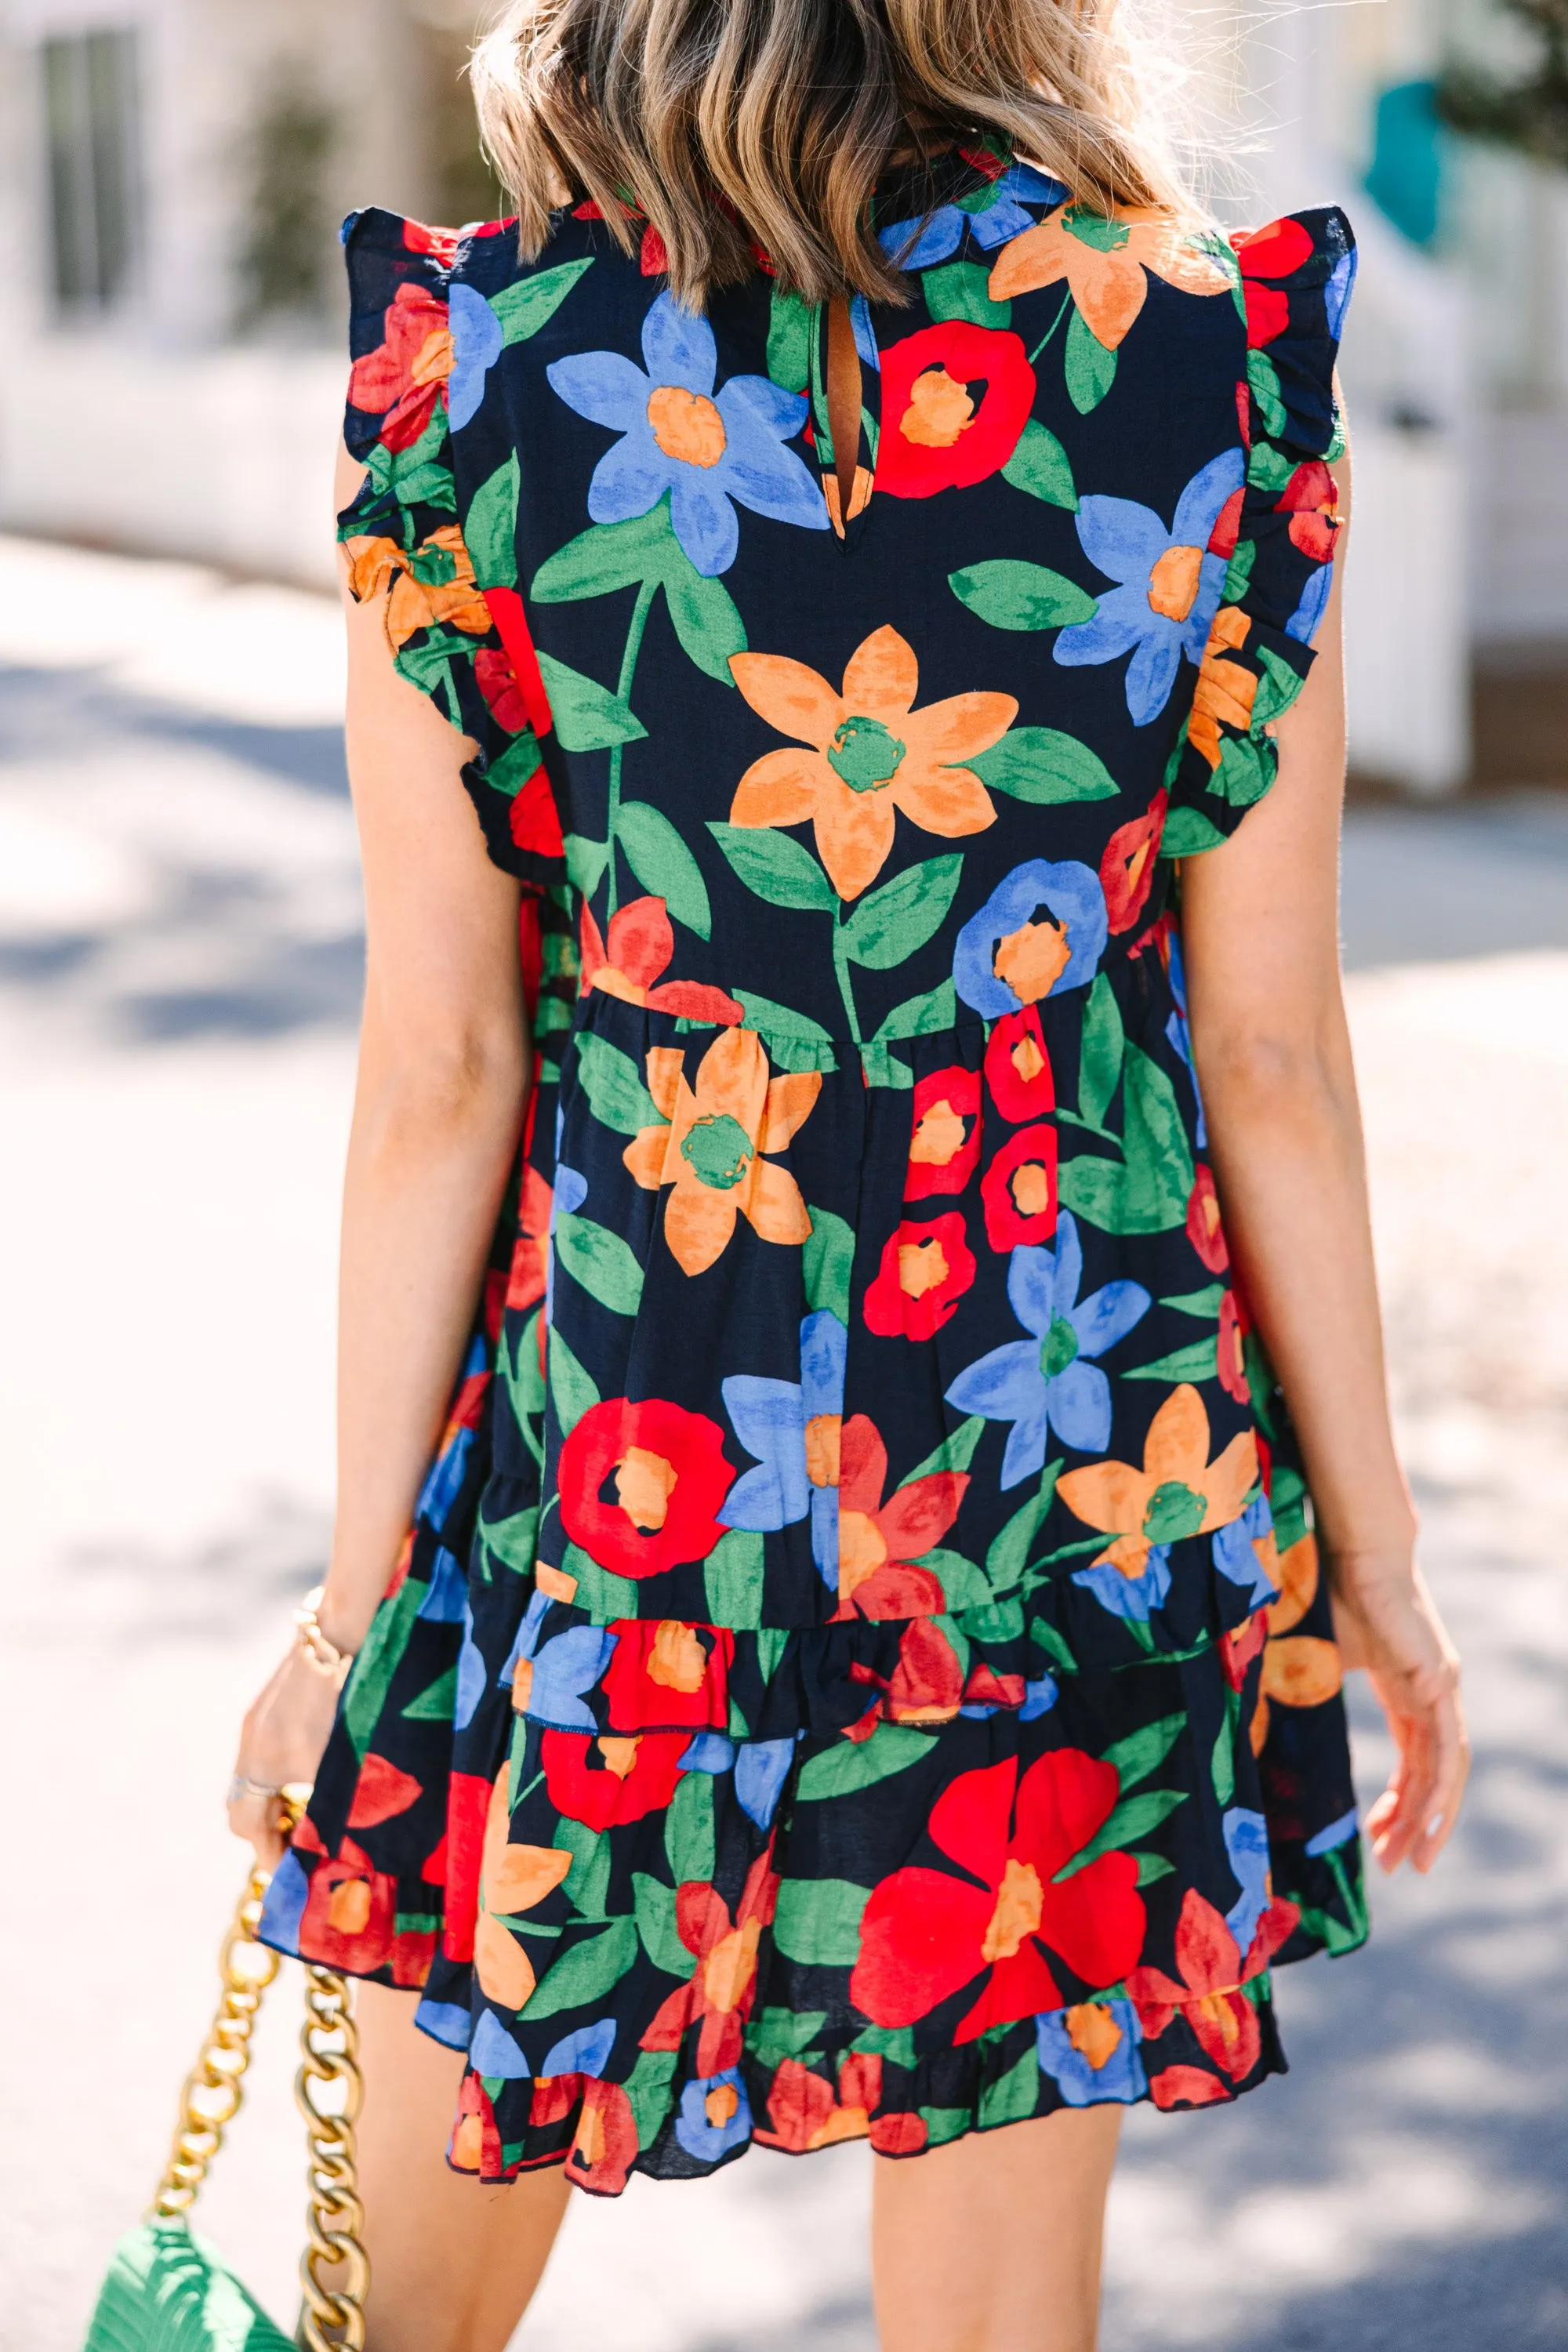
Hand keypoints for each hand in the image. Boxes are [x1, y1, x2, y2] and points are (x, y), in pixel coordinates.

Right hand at [228, 1641, 345, 1868]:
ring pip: (249, 1782)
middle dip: (265, 1833)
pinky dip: (274, 1778)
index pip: (247, 1826)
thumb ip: (326, 1803)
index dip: (268, 1854)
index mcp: (263, 1761)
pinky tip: (305, 1778)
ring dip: (271, 1804)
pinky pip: (258, 1757)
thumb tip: (324, 1845)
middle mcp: (249, 1741)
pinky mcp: (264, 1706)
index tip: (290, 1872)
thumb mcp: (341, 1760)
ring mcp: (254, 1720)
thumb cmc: (351, 1699)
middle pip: (240, 1807)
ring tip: (305, 1816)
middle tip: (296, 1848)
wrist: (344, 1632)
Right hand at [1328, 1555, 1467, 1873]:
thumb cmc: (1325, 1591)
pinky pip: (1447, 1751)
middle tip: (1398, 1868)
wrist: (1352, 1546)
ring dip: (1429, 1820)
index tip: (1376, 1838)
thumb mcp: (1311, 1660)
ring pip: (1444, 1771)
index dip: (1398, 1803)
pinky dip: (1439, 1791)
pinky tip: (1426, 1823)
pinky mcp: (1440, 1681)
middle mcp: (1432, 1693)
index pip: (1412, 1760)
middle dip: (1414, 1825)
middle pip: (1431, 1775)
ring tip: (1411, 1861)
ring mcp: (1441, 1688)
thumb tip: (1244, 1728)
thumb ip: (1298, 1695)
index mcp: (1406, 1689)